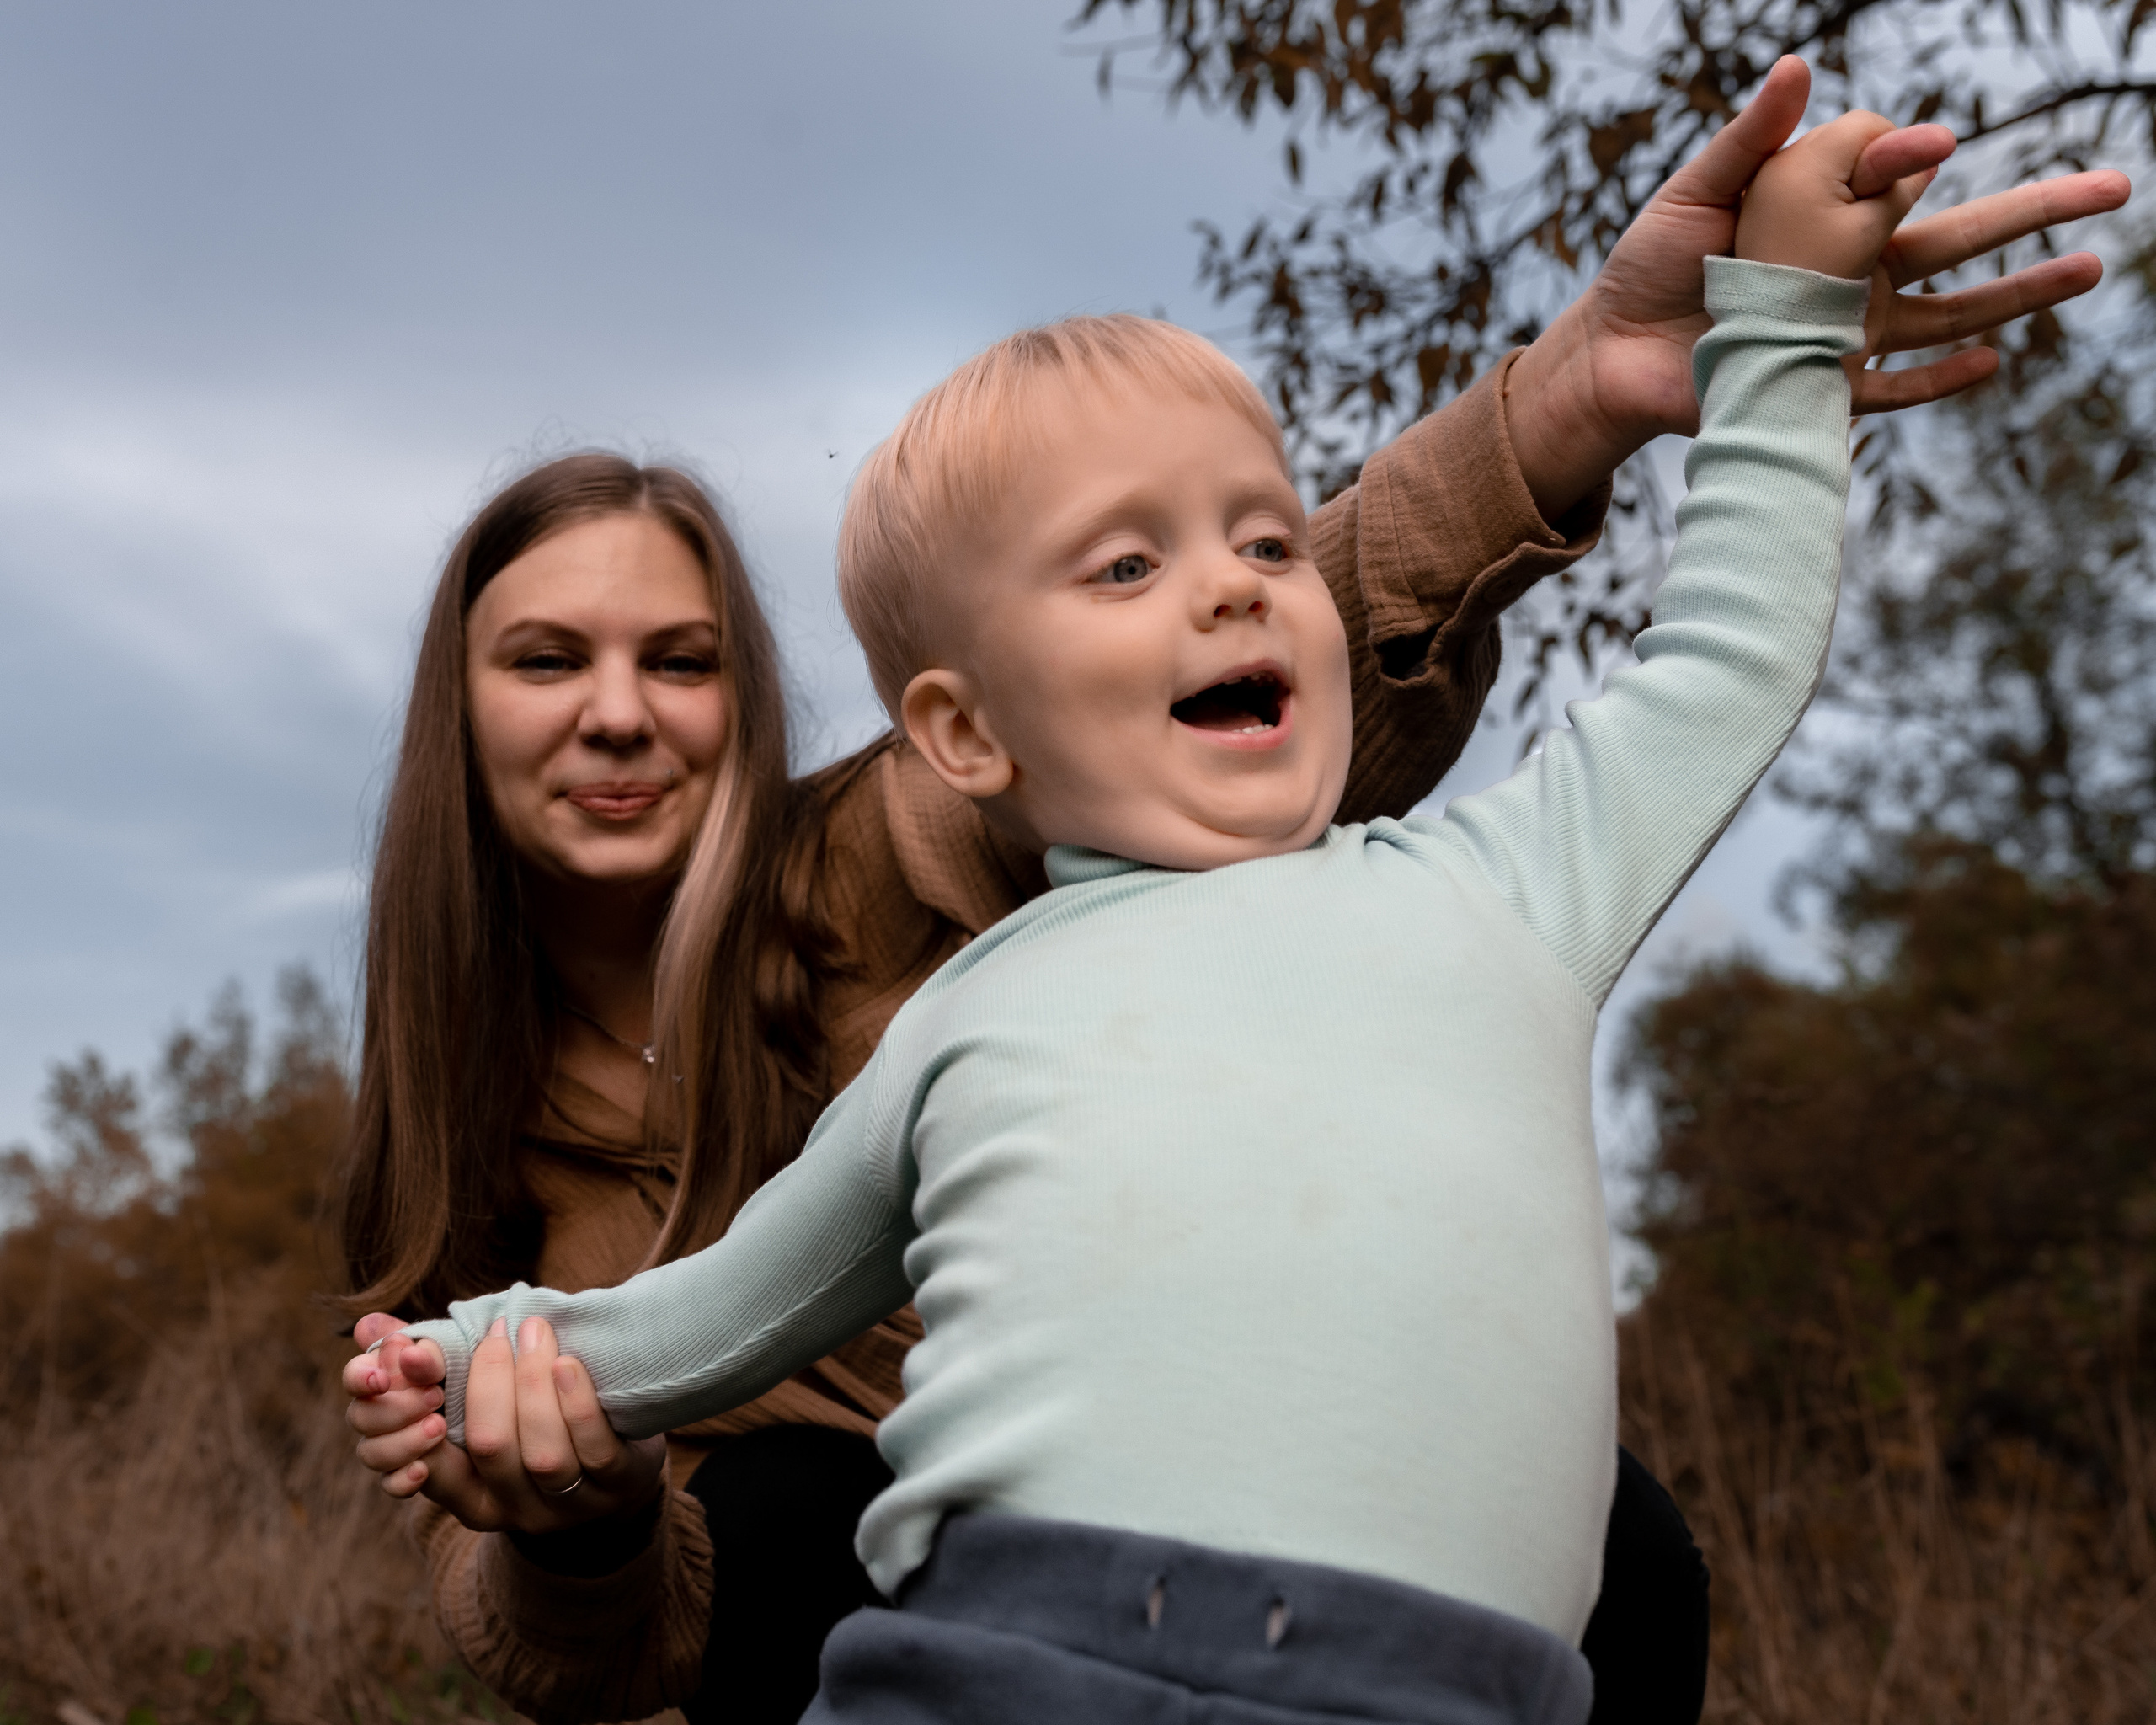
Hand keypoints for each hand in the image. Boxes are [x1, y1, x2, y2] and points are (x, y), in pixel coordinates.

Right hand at [344, 1312, 666, 1534]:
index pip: (418, 1465)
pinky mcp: (618, 1487)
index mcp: (466, 1494)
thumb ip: (429, 1367)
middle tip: (494, 1333)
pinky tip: (567, 1363)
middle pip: (488, 1447)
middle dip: (487, 1383)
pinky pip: (594, 1451)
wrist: (621, 1464)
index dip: (411, 1412)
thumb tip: (371, 1324)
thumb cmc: (536, 1418)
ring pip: (540, 1453)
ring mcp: (567, 1505)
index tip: (417, 1358)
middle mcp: (511, 1509)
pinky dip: (577, 1403)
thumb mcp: (482, 1402)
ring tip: (534, 1332)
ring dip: (532, 1385)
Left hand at [1507, 55, 2129, 516]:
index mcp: (1827, 218)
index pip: (1898, 175)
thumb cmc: (1648, 266)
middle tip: (2113, 187)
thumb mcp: (1695, 191)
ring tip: (2089, 269)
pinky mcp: (1818, 385)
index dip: (1910, 155)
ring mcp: (1843, 329)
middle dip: (2037, 209)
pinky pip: (1893, 388)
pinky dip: (1942, 381)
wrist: (1609, 354)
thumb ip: (1752, 139)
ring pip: (1950, 312)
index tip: (1918, 147)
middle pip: (1961, 237)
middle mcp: (1851, 272)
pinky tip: (1997, 362)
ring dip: (2020, 295)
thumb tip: (1799, 63)